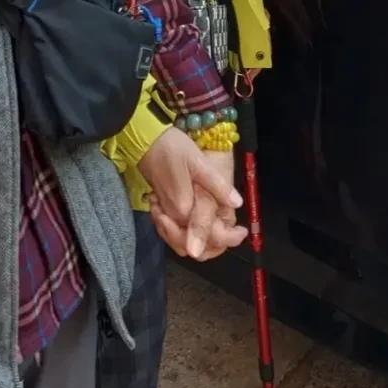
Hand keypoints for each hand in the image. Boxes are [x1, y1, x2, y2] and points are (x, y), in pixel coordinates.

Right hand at [138, 128, 246, 260]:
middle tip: (232, 230)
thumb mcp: (199, 163)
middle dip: (214, 245)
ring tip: (220, 225)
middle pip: (194, 248)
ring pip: (182, 242)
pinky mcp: (160, 209)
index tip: (242, 231)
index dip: (229, 238)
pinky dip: (188, 232)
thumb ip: (217, 186)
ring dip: (201, 240)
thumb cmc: (173, 148)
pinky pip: (174, 232)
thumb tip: (237, 203)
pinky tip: (198, 218)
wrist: (145, 139)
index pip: (208, 237)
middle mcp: (172, 217)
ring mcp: (164, 214)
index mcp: (184, 208)